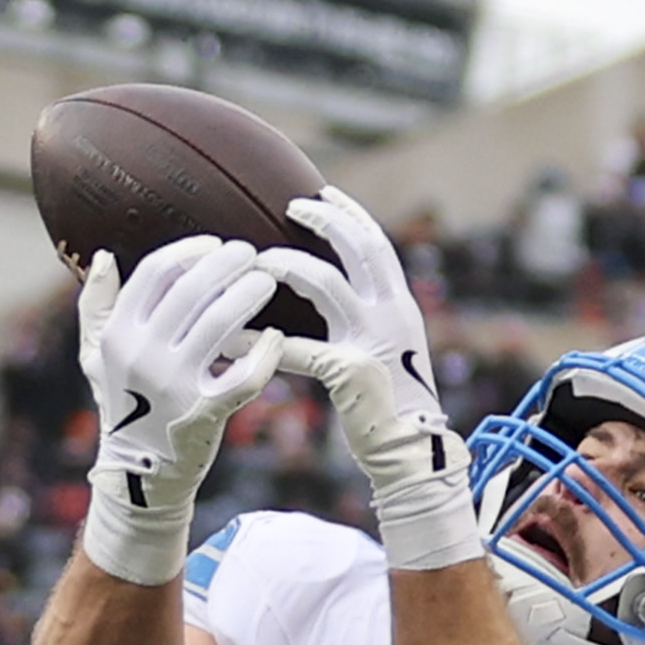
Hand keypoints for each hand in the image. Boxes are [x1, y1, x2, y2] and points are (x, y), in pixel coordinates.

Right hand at [76, 239, 284, 580]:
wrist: (140, 474)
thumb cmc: (123, 406)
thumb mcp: (97, 358)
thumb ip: (96, 307)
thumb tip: (105, 256)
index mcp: (118, 335)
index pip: (157, 272)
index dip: (191, 251)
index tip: (216, 245)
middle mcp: (142, 356)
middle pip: (192, 289)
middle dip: (228, 264)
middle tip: (252, 254)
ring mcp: (174, 385)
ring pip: (220, 322)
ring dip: (249, 294)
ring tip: (267, 282)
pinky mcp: (205, 413)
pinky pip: (245, 374)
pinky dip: (265, 352)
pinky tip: (275, 338)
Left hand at [260, 192, 482, 570]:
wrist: (410, 452)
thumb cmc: (390, 404)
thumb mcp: (385, 350)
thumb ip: (366, 319)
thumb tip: (332, 293)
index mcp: (400, 305)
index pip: (376, 244)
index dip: (350, 214)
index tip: (323, 193)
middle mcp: (393, 314)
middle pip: (360, 247)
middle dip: (326, 219)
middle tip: (292, 204)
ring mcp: (374, 340)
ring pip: (327, 283)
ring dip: (288, 265)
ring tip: (257, 261)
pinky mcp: (351, 371)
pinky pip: (298, 348)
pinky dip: (262, 343)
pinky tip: (234, 340)